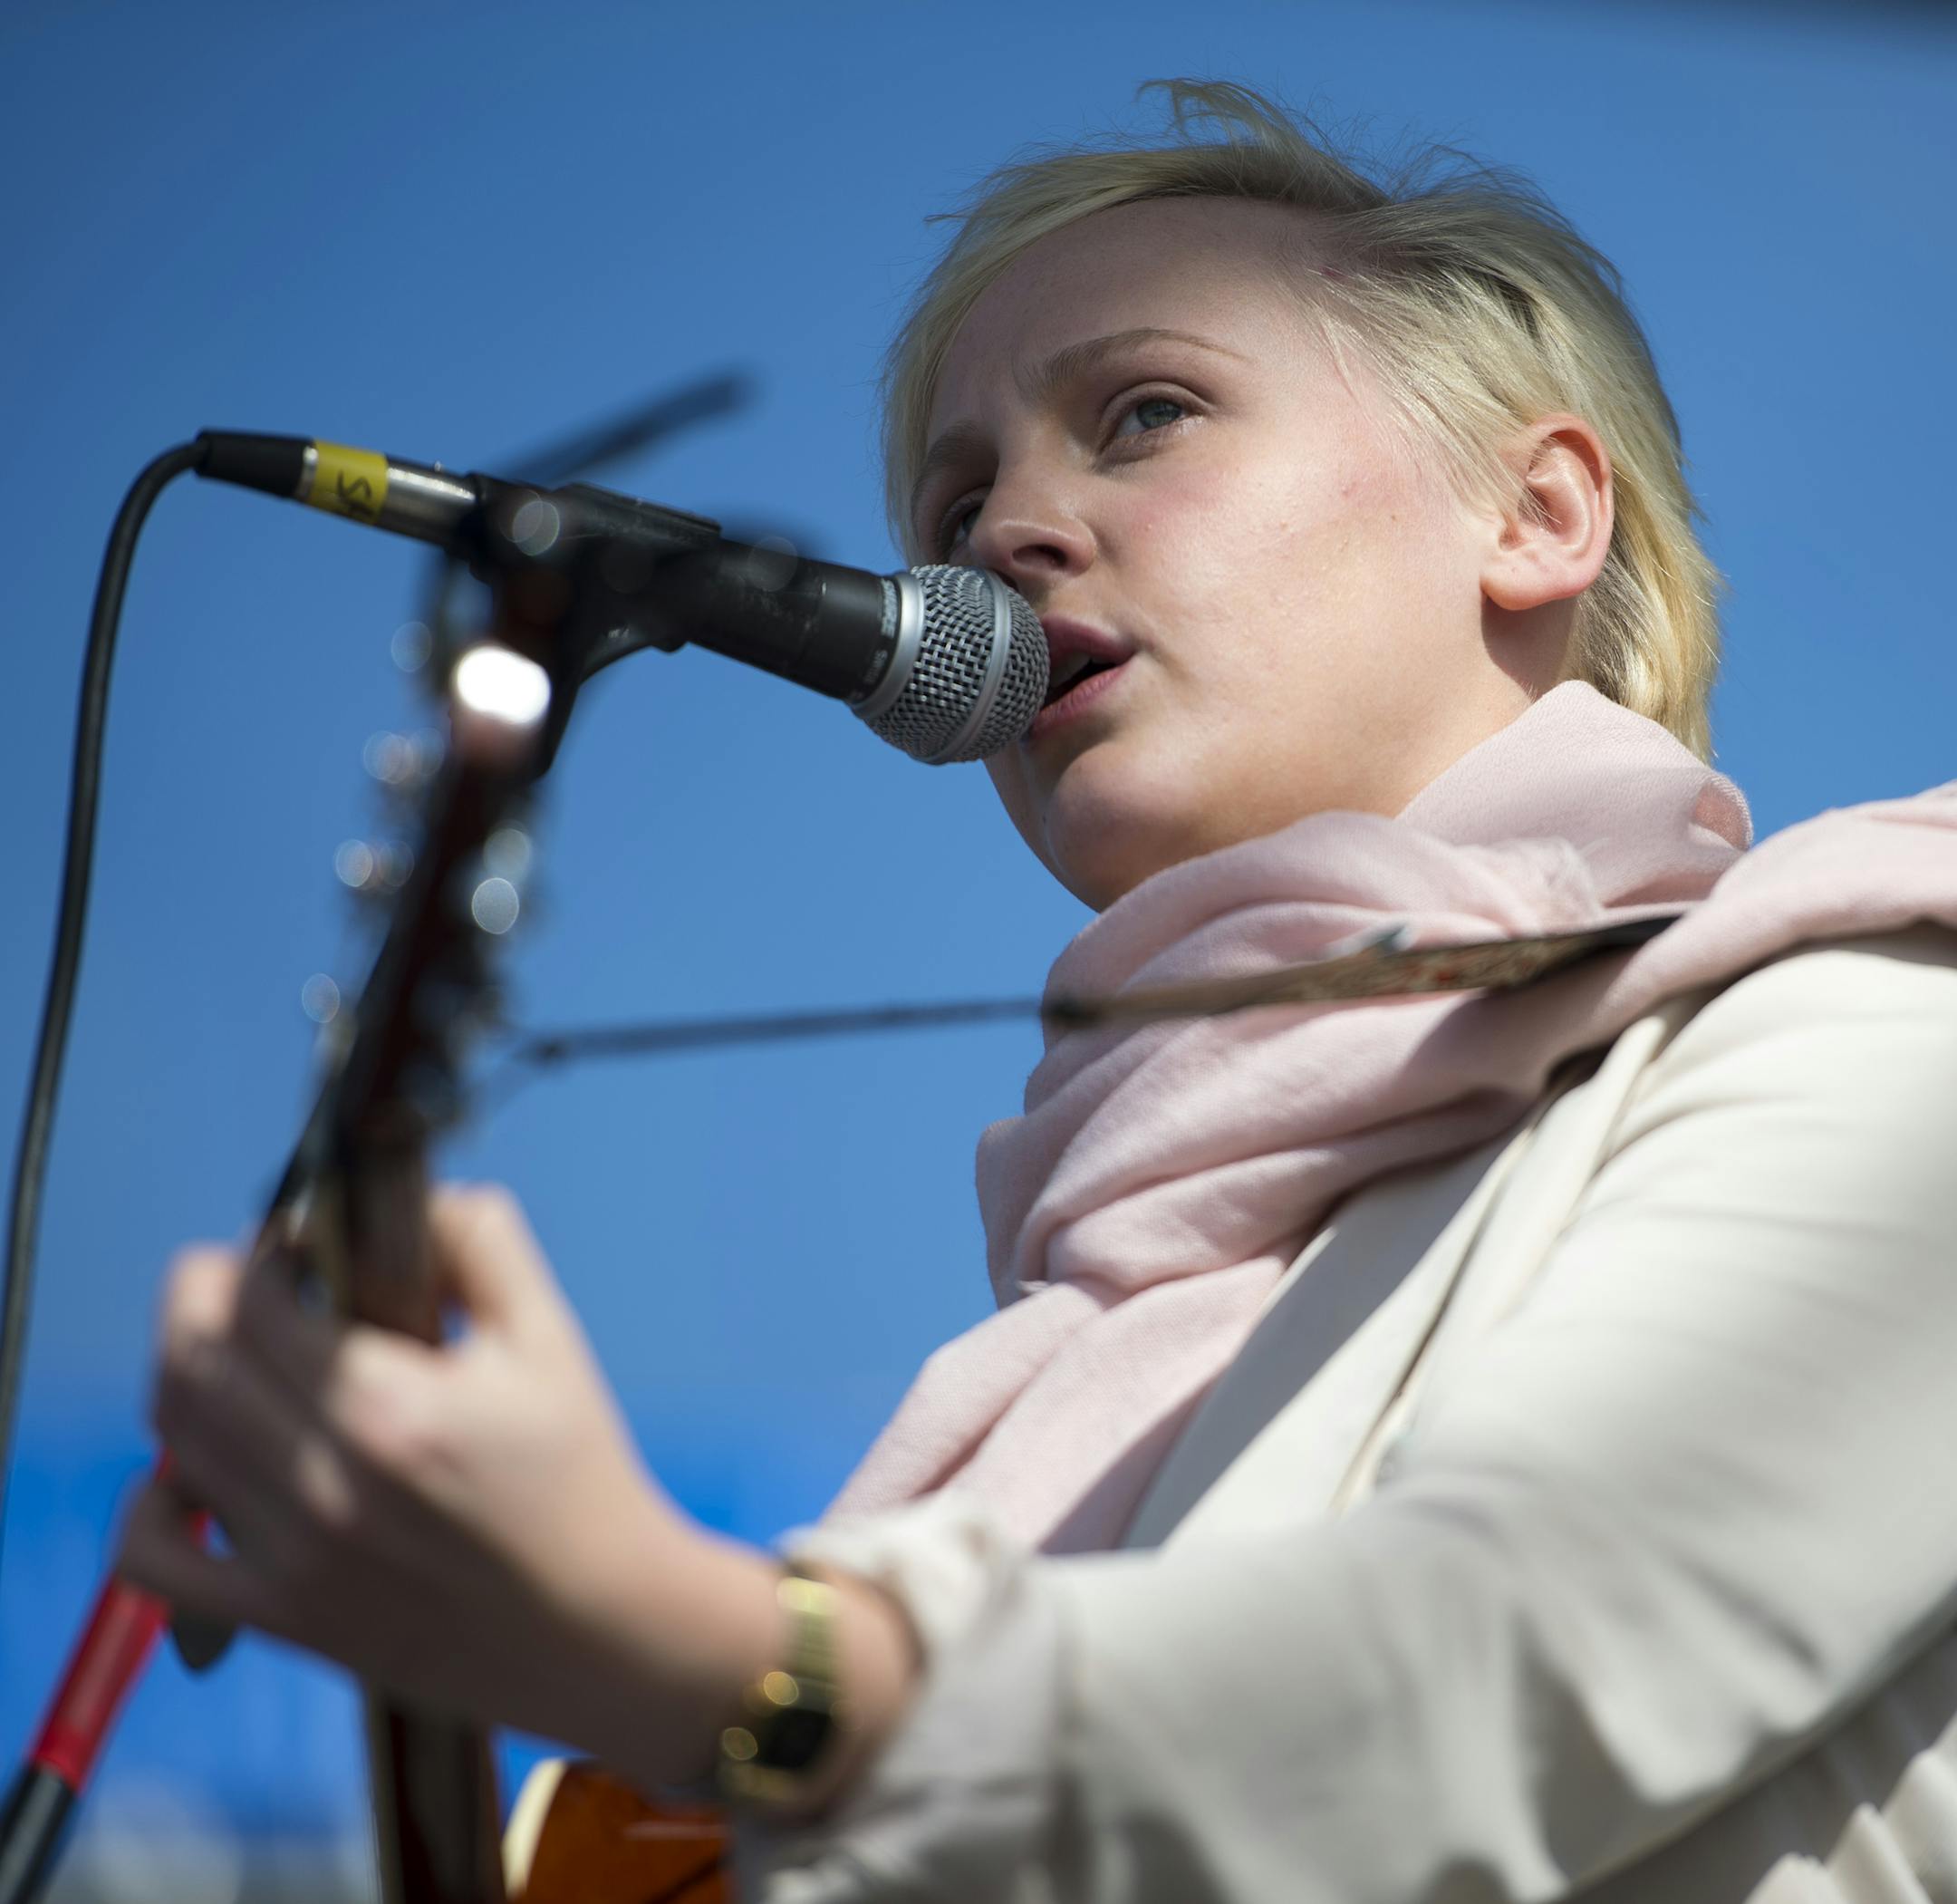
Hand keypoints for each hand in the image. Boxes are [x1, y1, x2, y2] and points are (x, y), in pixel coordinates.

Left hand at [119, 1184, 913, 1794]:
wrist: (598, 1625)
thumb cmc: (578, 1474)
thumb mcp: (549, 1338)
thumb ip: (479, 1243)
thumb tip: (412, 1195)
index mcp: (390, 1405)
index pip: (249, 1303)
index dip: (252, 1255)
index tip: (288, 1247)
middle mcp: (326, 1484)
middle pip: (189, 1362)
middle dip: (201, 1299)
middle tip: (249, 1287)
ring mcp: (294, 1560)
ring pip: (171, 1442)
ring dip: (189, 1380)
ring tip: (245, 1364)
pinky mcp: (284, 1619)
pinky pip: (156, 1562)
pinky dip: (151, 1504)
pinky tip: (201, 1472)